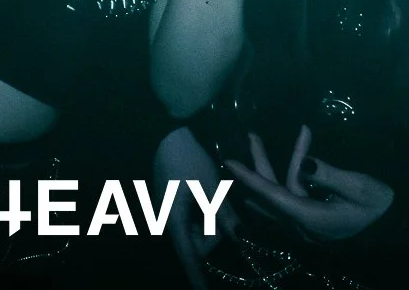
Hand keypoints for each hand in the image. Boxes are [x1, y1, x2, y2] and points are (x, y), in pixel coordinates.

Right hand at [155, 125, 234, 285]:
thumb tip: (240, 238)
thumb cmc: (188, 158)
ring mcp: (168, 214)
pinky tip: (207, 197)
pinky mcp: (172, 206)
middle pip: (195, 245)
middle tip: (224, 213)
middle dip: (213, 236)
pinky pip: (191, 221)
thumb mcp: (211, 185)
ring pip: (195, 233)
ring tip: (215, 197)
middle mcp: (168, 222)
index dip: (196, 278)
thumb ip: (225, 215)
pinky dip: (204, 215)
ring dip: (210, 223)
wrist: (169, 134)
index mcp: (174, 220)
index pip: (187, 257)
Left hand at [226, 127, 394, 240]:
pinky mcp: (312, 218)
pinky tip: (290, 159)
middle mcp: (303, 224)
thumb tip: (304, 163)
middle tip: (250, 137)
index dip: (251, 178)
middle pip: (272, 194)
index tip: (231, 163)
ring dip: (273, 167)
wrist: (396, 225)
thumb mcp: (359, 187)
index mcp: (311, 219)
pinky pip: (291, 195)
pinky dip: (289, 175)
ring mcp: (306, 223)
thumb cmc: (380, 205)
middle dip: (258, 165)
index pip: (274, 196)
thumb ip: (328, 175)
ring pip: (281, 192)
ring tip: (258, 141)